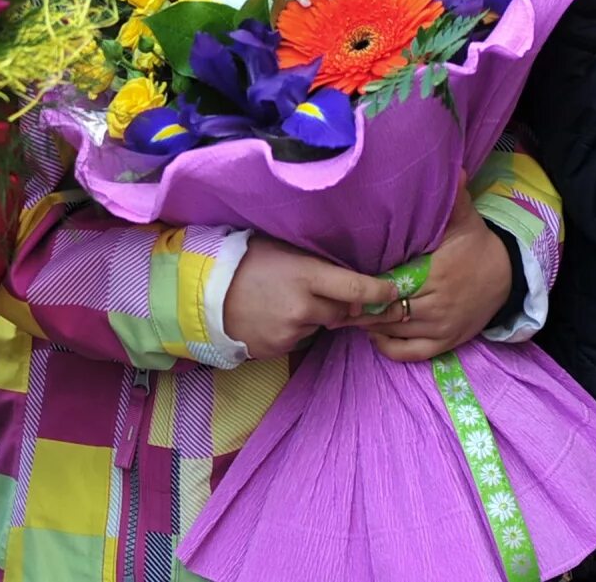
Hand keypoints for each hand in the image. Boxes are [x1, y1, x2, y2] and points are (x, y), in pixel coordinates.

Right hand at [222, 236, 400, 360]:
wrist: (202, 293)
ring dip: (314, 316)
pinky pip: (301, 338)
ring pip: (321, 325)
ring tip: (284, 300)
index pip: (358, 289)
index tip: (393, 291)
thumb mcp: (280, 249)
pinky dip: (295, 328)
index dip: (380, 291)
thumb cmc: (243, 261)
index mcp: (306, 275)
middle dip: (340, 303)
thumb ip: (315, 261)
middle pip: (344, 311)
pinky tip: (274, 314)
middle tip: (320, 290)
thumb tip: (348, 270)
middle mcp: (304, 306)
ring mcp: (292, 330)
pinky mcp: (280, 348)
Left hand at [349, 188, 510, 361]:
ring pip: (395, 332)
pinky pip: (411, 353)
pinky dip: (389, 347)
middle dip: (359, 306)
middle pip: (387, 311)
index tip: (342, 277)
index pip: (390, 283)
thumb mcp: (465, 218)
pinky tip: (372, 333)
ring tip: (345, 312)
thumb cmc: (477, 244)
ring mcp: (442, 327)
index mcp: (437, 273)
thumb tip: (453, 167)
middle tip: (333, 297)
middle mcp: (439, 304)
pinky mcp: (447, 342)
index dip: (364, 283)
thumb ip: (453, 197)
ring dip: (369, 325)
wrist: (508, 277)